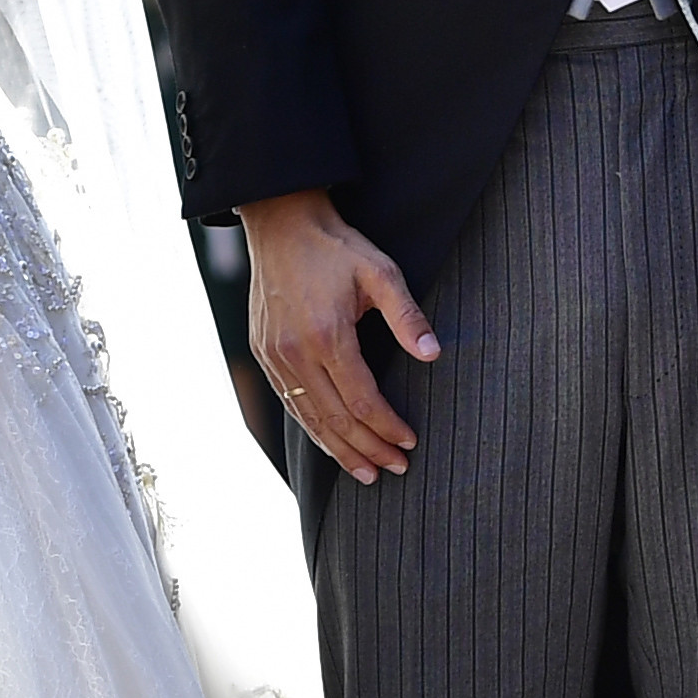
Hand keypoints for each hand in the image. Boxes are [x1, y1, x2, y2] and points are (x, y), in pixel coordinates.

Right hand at [239, 187, 434, 482]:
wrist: (281, 223)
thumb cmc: (336, 247)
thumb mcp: (381, 272)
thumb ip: (407, 316)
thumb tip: (433, 354)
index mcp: (327, 335)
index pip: (363, 401)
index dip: (388, 427)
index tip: (410, 443)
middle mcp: (295, 353)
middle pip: (337, 419)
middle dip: (369, 450)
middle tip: (396, 469)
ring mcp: (275, 356)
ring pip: (310, 419)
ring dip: (340, 450)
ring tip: (366, 473)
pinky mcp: (264, 353)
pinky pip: (290, 403)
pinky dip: (313, 429)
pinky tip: (332, 442)